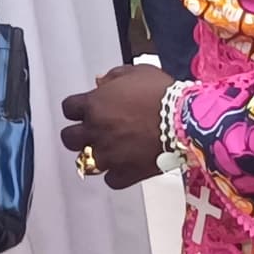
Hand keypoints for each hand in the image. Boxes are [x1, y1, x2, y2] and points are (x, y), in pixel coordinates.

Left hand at [62, 62, 173, 188]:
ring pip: (85, 162)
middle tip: (90, 134)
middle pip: (69, 138)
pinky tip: (124, 167)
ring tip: (105, 153)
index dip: (76, 110)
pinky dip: (116, 176)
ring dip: (93, 157)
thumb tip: (102, 82)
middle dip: (77, 135)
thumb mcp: (137, 73)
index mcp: (94, 104)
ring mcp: (110, 154)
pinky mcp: (127, 173)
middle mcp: (96, 130)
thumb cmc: (164, 95)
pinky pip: (111, 181)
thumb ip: (114, 77)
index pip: (68, 108)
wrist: (186, 121)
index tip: (83, 111)